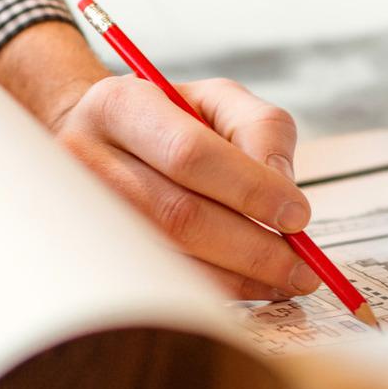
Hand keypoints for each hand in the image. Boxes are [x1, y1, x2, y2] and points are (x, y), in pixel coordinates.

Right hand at [53, 77, 317, 299]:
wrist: (104, 142)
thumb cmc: (171, 120)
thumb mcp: (219, 100)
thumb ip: (261, 128)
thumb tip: (283, 185)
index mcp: (121, 106)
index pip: (189, 154)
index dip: (250, 189)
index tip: (298, 216)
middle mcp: (89, 159)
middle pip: (179, 214)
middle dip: (252, 247)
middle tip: (302, 266)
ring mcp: (85, 214)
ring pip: (170, 257)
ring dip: (239, 276)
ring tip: (286, 278)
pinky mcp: (95, 253)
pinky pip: (162, 280)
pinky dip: (217, 288)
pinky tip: (252, 285)